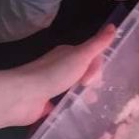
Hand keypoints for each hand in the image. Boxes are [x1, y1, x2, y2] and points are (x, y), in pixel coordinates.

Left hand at [0, 24, 114, 131]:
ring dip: (84, 96)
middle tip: (92, 92)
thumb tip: (114, 25)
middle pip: (84, 73)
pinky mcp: (47, 103)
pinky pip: (65, 104)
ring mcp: (53, 86)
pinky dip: (72, 107)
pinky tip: (79, 113)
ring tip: (88, 104)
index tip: (96, 78)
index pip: (90, 57)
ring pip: (75, 89)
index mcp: (67, 54)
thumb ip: (98, 43)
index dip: (98, 67)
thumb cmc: (54, 73)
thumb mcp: (81, 56)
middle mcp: (59, 68)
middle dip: (92, 83)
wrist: (24, 96)